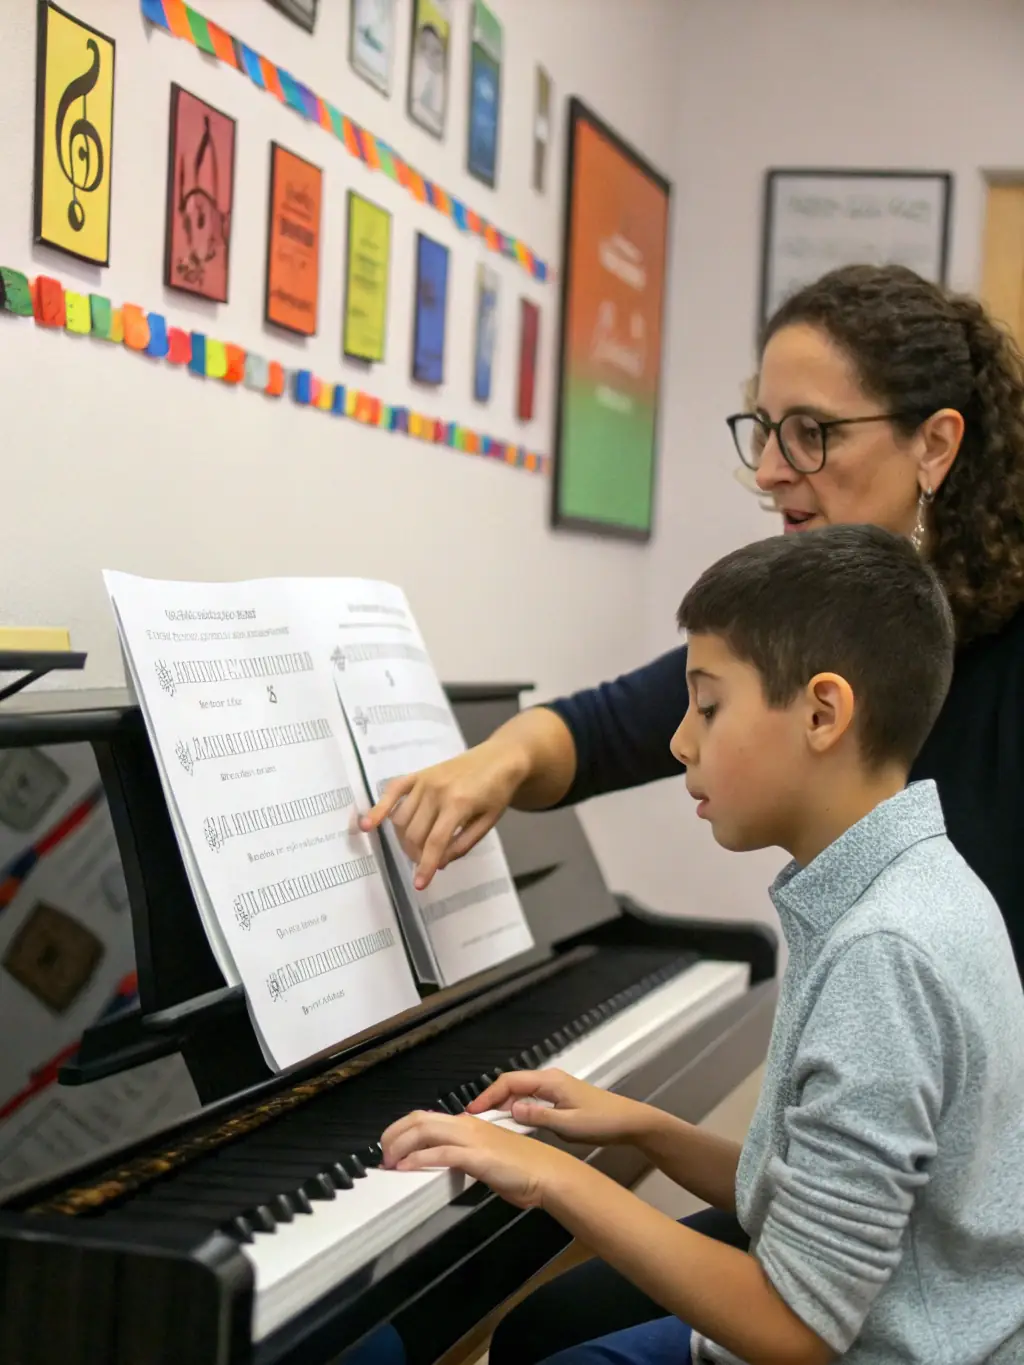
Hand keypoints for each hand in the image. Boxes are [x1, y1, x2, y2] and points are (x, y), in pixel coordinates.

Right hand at [358, 737, 527, 888]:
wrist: (500, 758)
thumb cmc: (497, 791)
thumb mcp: (488, 822)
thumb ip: (463, 844)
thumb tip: (438, 863)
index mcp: (459, 803)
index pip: (436, 842)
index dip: (426, 866)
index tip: (420, 885)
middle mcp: (437, 791)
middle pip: (415, 834)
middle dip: (417, 855)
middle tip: (426, 863)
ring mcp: (425, 780)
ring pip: (402, 819)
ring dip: (404, 840)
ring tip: (417, 848)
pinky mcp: (419, 774)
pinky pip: (392, 791)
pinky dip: (378, 808)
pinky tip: (367, 825)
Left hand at [380, 1110, 576, 1209]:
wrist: (548, 1173)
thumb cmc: (522, 1168)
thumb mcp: (487, 1155)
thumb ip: (466, 1153)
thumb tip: (447, 1160)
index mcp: (468, 1123)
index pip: (426, 1117)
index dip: (402, 1130)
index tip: (390, 1148)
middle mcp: (466, 1125)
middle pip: (419, 1119)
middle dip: (393, 1135)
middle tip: (383, 1156)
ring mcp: (472, 1139)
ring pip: (425, 1131)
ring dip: (400, 1146)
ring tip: (389, 1163)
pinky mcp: (477, 1156)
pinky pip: (441, 1153)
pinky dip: (419, 1159)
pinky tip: (407, 1168)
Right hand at [467, 1069, 651, 1147]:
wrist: (629, 1121)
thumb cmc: (601, 1122)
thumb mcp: (568, 1125)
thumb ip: (538, 1117)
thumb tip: (510, 1110)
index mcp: (550, 1081)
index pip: (511, 1081)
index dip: (489, 1095)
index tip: (473, 1111)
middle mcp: (550, 1079)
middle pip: (513, 1084)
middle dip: (492, 1098)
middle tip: (475, 1119)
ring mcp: (555, 1087)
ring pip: (521, 1091)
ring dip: (504, 1103)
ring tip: (487, 1122)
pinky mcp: (559, 1096)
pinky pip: (531, 1098)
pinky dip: (517, 1107)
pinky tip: (511, 1122)